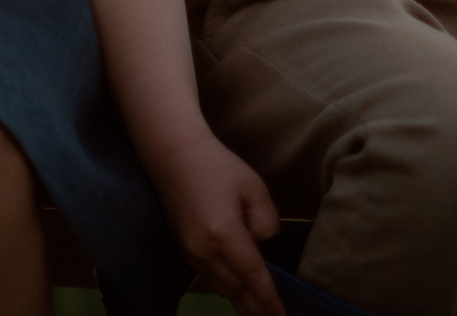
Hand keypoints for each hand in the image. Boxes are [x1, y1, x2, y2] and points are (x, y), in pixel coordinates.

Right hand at [145, 127, 282, 315]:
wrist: (175, 157)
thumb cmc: (219, 167)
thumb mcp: (254, 188)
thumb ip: (266, 222)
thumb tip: (261, 245)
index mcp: (223, 233)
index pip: (252, 276)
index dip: (268, 299)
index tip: (281, 315)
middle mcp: (203, 250)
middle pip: (236, 288)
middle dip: (256, 307)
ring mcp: (190, 253)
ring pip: (222, 287)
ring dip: (242, 300)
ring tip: (260, 312)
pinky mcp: (184, 251)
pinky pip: (210, 278)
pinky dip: (227, 288)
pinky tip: (240, 293)